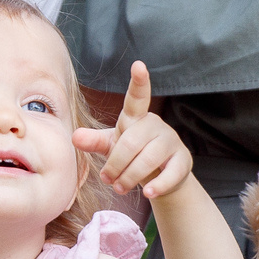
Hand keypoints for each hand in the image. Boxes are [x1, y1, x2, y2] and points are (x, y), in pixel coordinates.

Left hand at [72, 61, 191, 200]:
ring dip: (130, 177)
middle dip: (116, 164)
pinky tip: (148, 193)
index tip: (138, 65)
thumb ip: (95, 141)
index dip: (138, 82)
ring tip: (120, 188)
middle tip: (108, 180)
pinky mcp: (183, 160)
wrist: (161, 177)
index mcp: (136, 118)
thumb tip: (74, 137)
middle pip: (131, 142)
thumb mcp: (112, 146)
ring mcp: (171, 141)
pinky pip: (171, 173)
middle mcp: (155, 125)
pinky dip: (158, 186)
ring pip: (148, 159)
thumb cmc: (133, 155)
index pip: (137, 97)